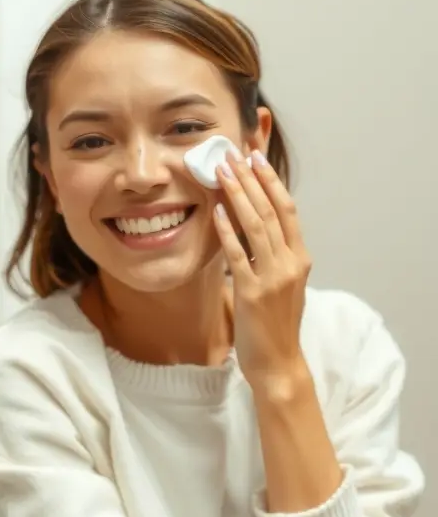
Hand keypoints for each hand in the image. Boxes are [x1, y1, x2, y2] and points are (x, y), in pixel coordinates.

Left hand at [213, 149, 311, 392]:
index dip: (272, 181)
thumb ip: (271, 257)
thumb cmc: (273, 324)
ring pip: (256, 226)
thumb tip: (249, 228)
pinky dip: (227, 230)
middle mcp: (291, 264)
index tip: (256, 157)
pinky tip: (216, 211)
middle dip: (251, 179)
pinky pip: (238, 254)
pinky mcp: (252, 292)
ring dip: (238, 195)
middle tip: (234, 154)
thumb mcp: (281, 284)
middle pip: (272, 211)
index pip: (288, 210)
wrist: (278, 363)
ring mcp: (273, 278)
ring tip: (222, 172)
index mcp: (300, 259)